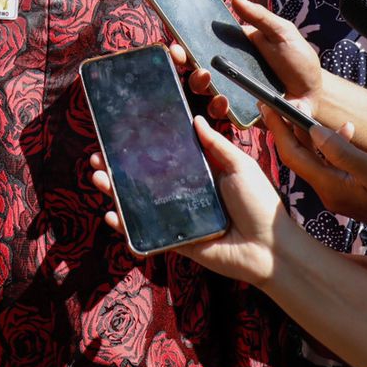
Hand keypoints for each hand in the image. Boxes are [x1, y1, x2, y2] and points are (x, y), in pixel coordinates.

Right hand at [89, 117, 300, 286]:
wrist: (270, 248)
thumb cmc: (260, 204)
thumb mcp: (239, 166)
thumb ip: (216, 144)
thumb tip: (196, 118)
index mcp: (200, 173)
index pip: (165, 157)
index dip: (142, 147)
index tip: (120, 134)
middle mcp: (185, 193)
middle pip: (144, 178)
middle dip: (117, 167)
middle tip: (97, 157)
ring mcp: (178, 217)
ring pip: (139, 203)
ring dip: (114, 191)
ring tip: (97, 177)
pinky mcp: (176, 240)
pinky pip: (146, 233)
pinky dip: (126, 226)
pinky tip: (111, 215)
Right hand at [183, 0, 324, 123]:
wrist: (316, 91)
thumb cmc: (298, 59)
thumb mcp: (282, 32)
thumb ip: (260, 17)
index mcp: (233, 51)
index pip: (200, 48)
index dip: (183, 47)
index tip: (175, 44)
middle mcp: (228, 73)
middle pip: (196, 71)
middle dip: (185, 67)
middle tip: (190, 62)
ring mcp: (234, 95)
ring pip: (205, 93)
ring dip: (200, 85)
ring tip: (208, 79)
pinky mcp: (244, 114)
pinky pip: (225, 114)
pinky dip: (220, 108)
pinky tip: (225, 100)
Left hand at [269, 108, 366, 236]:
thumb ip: (342, 151)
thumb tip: (313, 131)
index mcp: (331, 188)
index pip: (294, 155)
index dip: (279, 128)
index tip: (267, 105)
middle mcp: (330, 193)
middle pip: (299, 156)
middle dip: (287, 129)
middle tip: (276, 102)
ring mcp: (341, 194)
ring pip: (315, 159)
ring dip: (309, 134)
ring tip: (305, 109)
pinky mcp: (353, 191)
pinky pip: (332, 164)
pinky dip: (331, 145)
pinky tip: (345, 130)